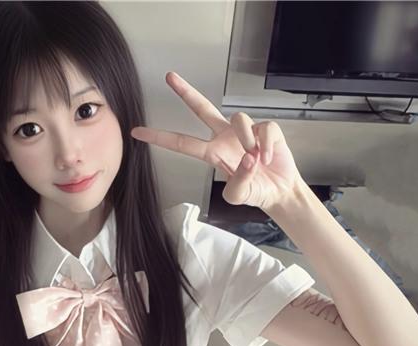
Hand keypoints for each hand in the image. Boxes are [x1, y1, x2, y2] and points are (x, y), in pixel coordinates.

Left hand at [130, 71, 303, 212]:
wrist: (279, 191)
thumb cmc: (255, 190)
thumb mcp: (239, 196)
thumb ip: (238, 183)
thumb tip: (247, 159)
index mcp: (212, 152)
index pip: (181, 143)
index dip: (160, 137)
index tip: (138, 132)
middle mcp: (224, 136)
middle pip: (201, 108)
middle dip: (185, 92)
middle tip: (169, 77)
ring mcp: (244, 130)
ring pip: (239, 119)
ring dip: (248, 142)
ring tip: (257, 160)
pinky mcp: (264, 127)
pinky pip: (263, 129)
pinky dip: (266, 145)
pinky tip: (268, 157)